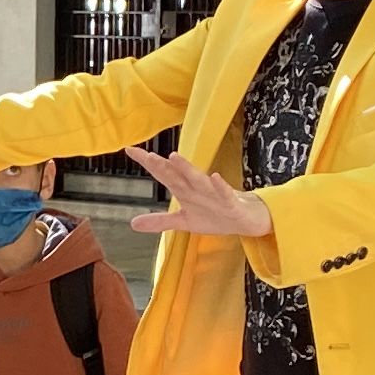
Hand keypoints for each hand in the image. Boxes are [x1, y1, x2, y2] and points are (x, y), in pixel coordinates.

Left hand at [120, 144, 272, 243]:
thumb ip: (159, 221)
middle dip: (161, 165)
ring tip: (173, 157)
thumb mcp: (183, 221)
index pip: (163, 174)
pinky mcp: (229, 201)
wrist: (244, 220)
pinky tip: (214, 176)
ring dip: (186, 168)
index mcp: (184, 191)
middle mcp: (196, 188)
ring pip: (198, 179)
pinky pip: (224, 192)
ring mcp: (213, 193)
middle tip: (146, 155)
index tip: (130, 150)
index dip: (147, 163)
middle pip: (176, 174)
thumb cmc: (214, 215)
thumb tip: (133, 224)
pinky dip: (219, 185)